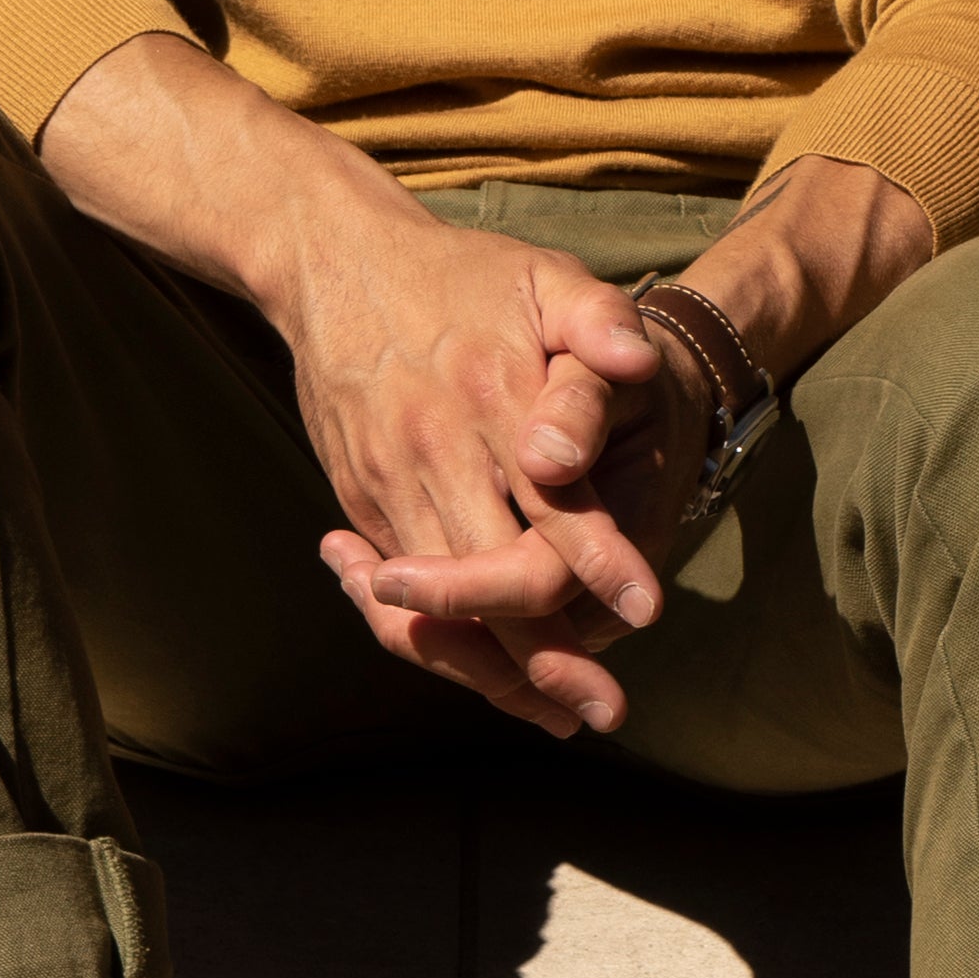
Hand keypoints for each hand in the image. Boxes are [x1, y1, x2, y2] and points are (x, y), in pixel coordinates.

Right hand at [282, 190, 678, 734]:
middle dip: (548, 655)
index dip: (598, 563)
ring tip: (556, 713)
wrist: (333, 264)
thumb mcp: (544, 276)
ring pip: (438, 605)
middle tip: (605, 710)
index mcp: (493, 400)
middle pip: (490, 581)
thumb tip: (639, 359)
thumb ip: (598, 319)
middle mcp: (437, 452)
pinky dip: (440, 640)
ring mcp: (389, 483)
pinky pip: (398, 593)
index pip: (551, 503)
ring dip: (495, 668)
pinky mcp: (360, 500)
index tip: (645, 610)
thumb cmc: (461, 276)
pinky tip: (489, 673)